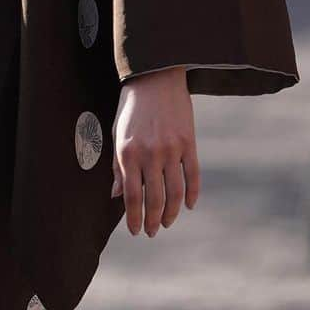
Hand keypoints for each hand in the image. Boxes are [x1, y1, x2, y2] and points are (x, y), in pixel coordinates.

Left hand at [111, 66, 199, 236]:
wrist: (154, 77)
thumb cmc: (131, 107)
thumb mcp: (117, 133)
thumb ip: (117, 166)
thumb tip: (116, 196)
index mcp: (127, 152)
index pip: (132, 196)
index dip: (134, 218)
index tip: (135, 230)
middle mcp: (150, 153)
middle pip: (155, 199)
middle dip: (153, 221)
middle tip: (152, 231)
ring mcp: (172, 149)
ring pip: (175, 193)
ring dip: (172, 213)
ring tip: (167, 223)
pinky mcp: (189, 143)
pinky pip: (193, 176)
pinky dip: (192, 195)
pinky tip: (188, 206)